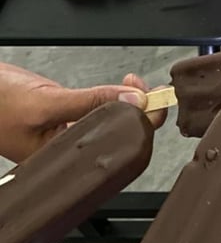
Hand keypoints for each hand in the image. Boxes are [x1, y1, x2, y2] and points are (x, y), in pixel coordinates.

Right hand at [0, 65, 165, 163]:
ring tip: (132, 82)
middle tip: (142, 85)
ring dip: (130, 101)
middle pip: (122, 135)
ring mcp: (71, 134)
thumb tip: (135, 100)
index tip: (154, 101)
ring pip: (114, 121)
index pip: (119, 148)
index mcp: (67, 160)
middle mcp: (73, 151)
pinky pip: (101, 110)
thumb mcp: (45, 102)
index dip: (143, 126)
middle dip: (140, 111)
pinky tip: (121, 87)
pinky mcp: (68, 117)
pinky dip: (115, 97)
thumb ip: (90, 103)